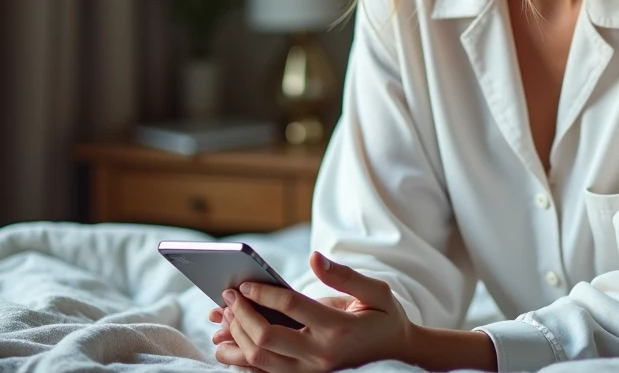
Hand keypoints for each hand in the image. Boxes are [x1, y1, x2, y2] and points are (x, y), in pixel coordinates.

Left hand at [205, 251, 415, 371]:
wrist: (396, 351)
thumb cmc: (384, 316)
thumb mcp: (376, 291)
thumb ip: (343, 275)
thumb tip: (314, 257)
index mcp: (339, 329)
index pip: (292, 308)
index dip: (264, 293)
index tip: (244, 283)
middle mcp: (322, 356)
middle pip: (267, 339)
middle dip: (241, 316)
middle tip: (229, 296)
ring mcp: (311, 372)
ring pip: (260, 362)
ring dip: (234, 341)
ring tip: (222, 319)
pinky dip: (241, 360)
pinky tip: (227, 346)